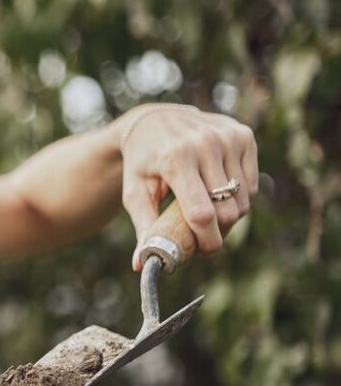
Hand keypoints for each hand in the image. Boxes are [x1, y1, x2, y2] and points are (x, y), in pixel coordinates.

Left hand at [117, 103, 259, 270]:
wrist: (155, 120)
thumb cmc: (142, 161)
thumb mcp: (135, 191)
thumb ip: (143, 227)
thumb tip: (140, 266)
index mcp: (175, 159)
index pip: (201, 213)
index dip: (207, 240)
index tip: (202, 251)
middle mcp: (204, 144)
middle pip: (227, 210)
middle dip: (218, 232)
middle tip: (203, 235)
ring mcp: (227, 137)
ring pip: (243, 199)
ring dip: (229, 215)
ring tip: (207, 212)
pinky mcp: (243, 136)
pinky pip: (251, 183)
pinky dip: (238, 197)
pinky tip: (218, 192)